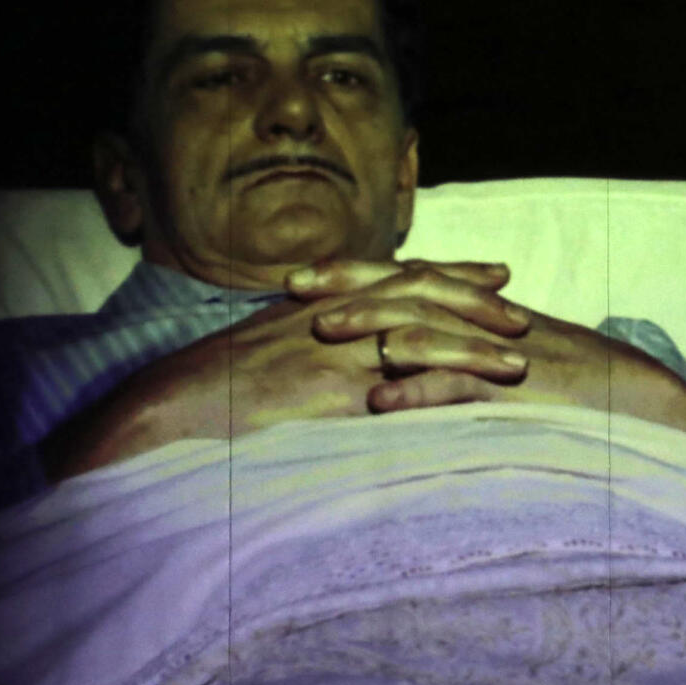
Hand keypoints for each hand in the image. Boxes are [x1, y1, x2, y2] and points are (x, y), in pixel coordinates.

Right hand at [41, 259, 528, 478]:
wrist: (163, 410)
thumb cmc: (210, 391)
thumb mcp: (268, 350)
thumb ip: (313, 342)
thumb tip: (354, 356)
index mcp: (321, 302)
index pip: (398, 276)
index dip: (449, 274)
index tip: (494, 274)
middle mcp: (331, 317)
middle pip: (419, 296)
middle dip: (476, 303)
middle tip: (522, 314)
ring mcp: (330, 352)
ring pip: (418, 337)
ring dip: (472, 349)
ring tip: (519, 364)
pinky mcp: (328, 392)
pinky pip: (394, 386)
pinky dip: (437, 390)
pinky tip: (474, 403)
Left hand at [297, 260, 685, 439]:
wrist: (645, 405)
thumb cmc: (577, 395)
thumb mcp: (511, 366)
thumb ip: (461, 361)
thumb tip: (400, 367)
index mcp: (482, 313)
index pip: (411, 280)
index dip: (356, 274)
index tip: (300, 276)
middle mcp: (489, 321)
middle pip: (410, 289)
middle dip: (349, 286)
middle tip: (291, 288)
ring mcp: (504, 352)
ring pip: (432, 328)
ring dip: (376, 328)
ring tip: (323, 334)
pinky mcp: (521, 390)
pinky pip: (465, 386)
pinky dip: (422, 390)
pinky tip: (382, 402)